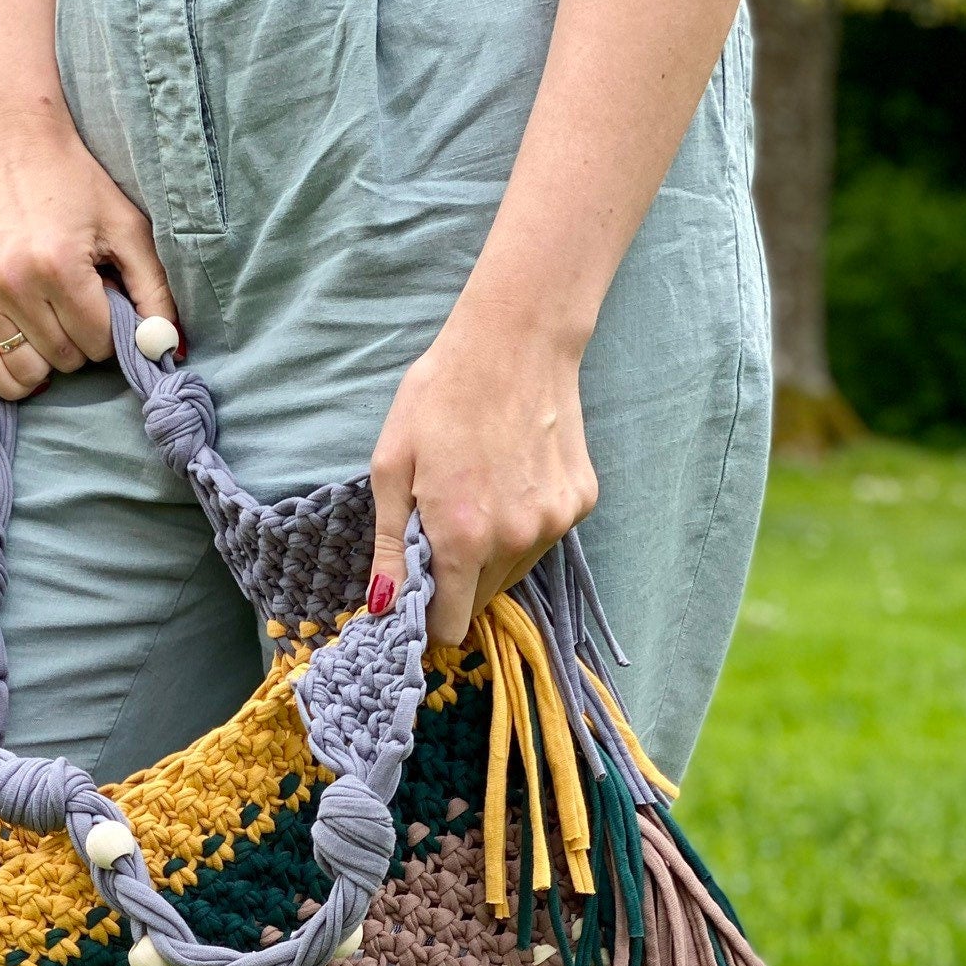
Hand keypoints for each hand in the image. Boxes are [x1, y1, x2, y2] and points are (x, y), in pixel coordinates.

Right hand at [0, 114, 177, 399]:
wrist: (11, 138)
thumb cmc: (78, 182)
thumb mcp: (127, 228)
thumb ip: (154, 292)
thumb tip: (168, 350)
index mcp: (58, 266)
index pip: (99, 342)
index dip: (112, 329)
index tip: (107, 299)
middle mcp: (14, 282)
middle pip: (66, 358)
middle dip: (83, 341)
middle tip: (81, 304)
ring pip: (29, 370)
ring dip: (51, 358)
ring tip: (56, 321)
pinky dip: (11, 377)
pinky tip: (30, 360)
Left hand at [367, 301, 597, 644]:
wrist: (516, 340)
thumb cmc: (441, 396)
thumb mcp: (392, 468)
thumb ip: (390, 546)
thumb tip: (384, 606)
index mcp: (463, 539)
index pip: (452, 625)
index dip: (432, 617)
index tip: (422, 594)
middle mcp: (515, 541)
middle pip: (482, 600)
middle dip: (459, 580)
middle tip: (445, 526)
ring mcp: (555, 523)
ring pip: (514, 572)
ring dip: (492, 554)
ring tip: (480, 495)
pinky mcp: (581, 502)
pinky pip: (544, 538)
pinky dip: (525, 523)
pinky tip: (513, 477)